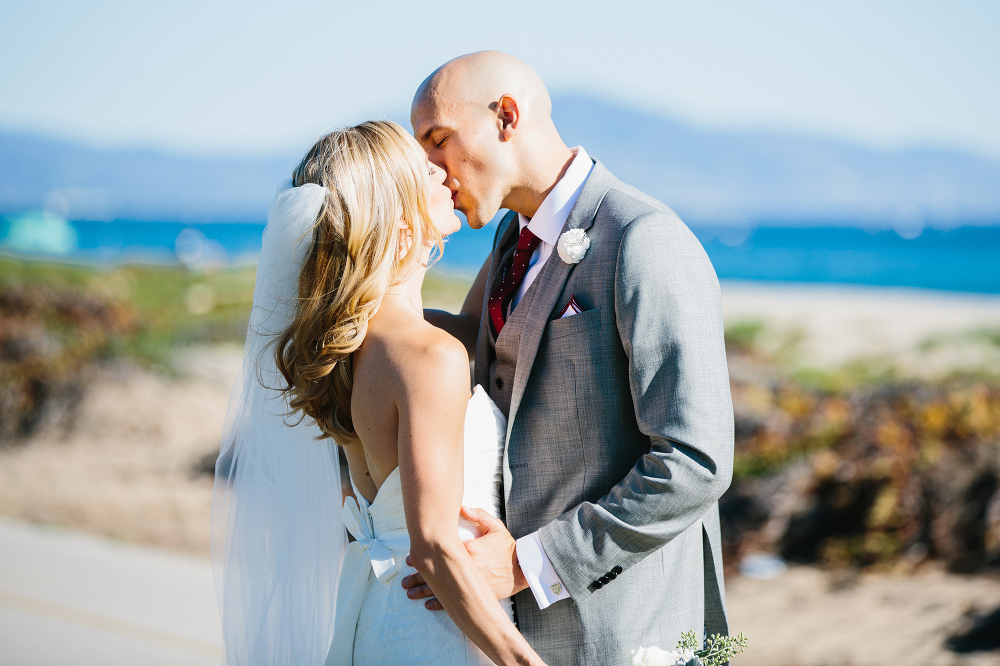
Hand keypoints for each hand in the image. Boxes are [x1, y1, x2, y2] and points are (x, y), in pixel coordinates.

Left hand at [401, 506, 528, 610]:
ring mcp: (470, 583)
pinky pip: (454, 601)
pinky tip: (427, 604)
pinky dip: (439, 604)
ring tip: (409, 593)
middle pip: (436, 572)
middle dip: (417, 576)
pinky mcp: (475, 595)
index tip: (410, 558)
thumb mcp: (495, 528)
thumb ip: (478, 515)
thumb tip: (461, 506)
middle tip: (404, 579)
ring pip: (441, 589)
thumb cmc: (508, 548)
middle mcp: (466, 568)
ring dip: (423, 591)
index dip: (423, 555)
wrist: (523, 568)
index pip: (439, 552)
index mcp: (468, 549)